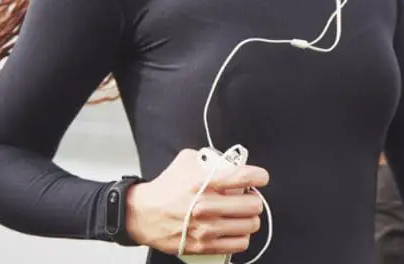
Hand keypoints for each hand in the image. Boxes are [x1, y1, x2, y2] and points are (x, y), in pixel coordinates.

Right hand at [126, 149, 268, 255]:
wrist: (142, 214)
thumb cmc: (166, 187)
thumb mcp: (186, 162)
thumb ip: (209, 158)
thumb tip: (229, 161)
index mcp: (205, 182)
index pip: (245, 177)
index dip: (259, 176)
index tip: (260, 178)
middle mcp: (207, 206)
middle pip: (253, 205)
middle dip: (254, 200)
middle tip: (249, 199)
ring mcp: (206, 228)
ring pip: (249, 225)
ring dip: (250, 219)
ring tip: (243, 216)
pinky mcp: (204, 245)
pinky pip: (239, 243)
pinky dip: (242, 236)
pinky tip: (236, 230)